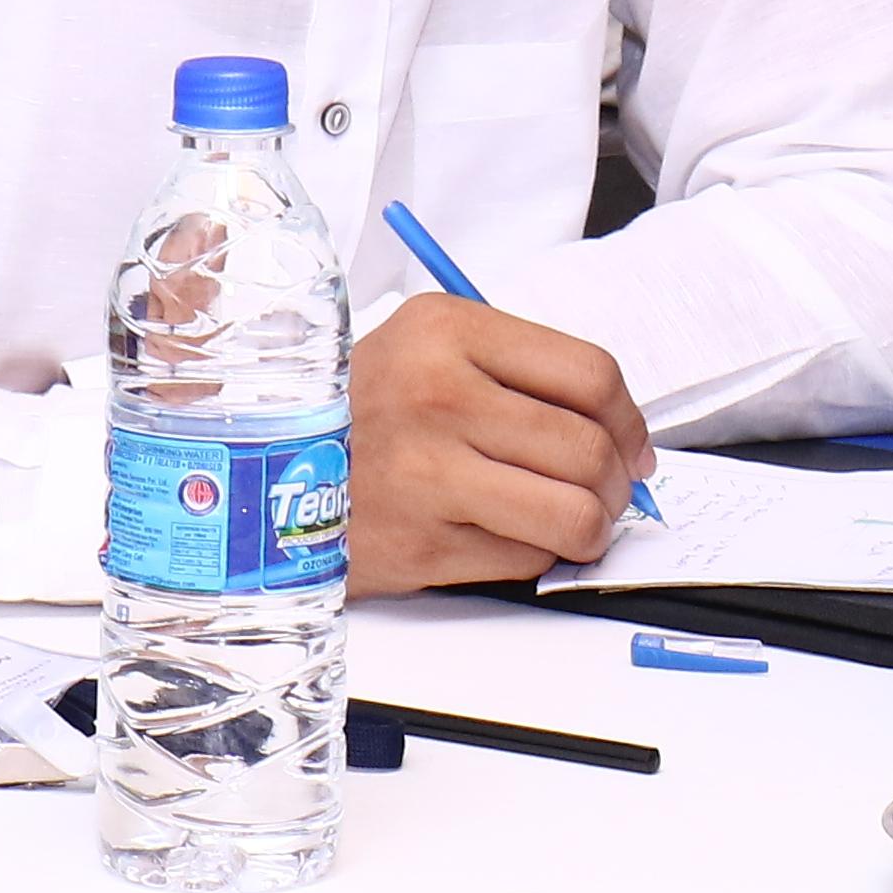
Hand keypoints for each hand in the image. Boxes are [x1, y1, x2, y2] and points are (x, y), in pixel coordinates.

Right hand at [347, 291, 655, 590]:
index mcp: (446, 333)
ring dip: (591, 528)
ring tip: (575, 523)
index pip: (590, 375)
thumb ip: (521, 376)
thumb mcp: (428, 351)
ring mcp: (426, 475)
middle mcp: (436, 397)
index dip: (629, 419)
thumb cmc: (361, 413)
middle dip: (617, 482)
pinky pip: (527, 559)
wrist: (261, 473)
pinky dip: (536, 555)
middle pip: (588, 449)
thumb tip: (623, 437)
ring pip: (572, 513)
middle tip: (608, 492)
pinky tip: (508, 536)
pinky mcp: (420, 546)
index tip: (631, 444)